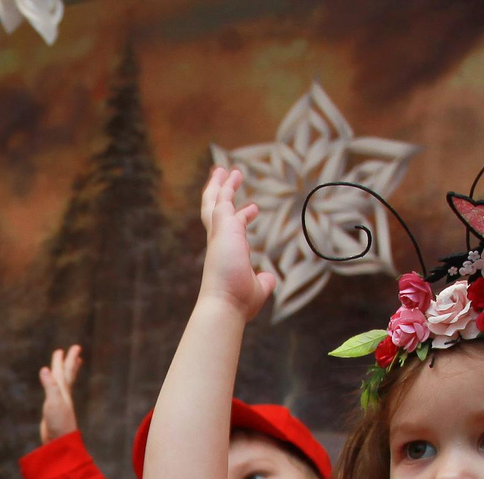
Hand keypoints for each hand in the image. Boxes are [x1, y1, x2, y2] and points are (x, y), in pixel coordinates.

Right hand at [38, 346, 82, 443]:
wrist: (59, 442)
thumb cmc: (58, 423)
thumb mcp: (53, 402)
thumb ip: (50, 386)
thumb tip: (45, 369)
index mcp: (63, 391)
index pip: (64, 371)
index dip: (65, 360)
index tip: (69, 348)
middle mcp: (63, 395)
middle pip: (68, 374)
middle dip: (70, 361)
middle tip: (75, 349)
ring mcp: (60, 402)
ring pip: (65, 382)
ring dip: (67, 372)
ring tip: (71, 364)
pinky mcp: (54, 410)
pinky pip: (57, 392)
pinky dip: (57, 385)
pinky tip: (56, 387)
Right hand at [197, 165, 276, 320]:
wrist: (225, 305)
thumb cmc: (238, 302)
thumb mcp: (257, 288)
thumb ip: (263, 280)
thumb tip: (269, 277)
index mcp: (226, 254)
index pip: (232, 230)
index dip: (241, 218)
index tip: (252, 209)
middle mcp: (219, 242)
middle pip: (215, 211)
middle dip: (220, 194)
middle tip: (223, 178)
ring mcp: (219, 234)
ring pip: (216, 202)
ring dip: (221, 185)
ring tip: (228, 169)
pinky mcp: (222, 228)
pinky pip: (222, 200)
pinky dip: (226, 187)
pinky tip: (233, 174)